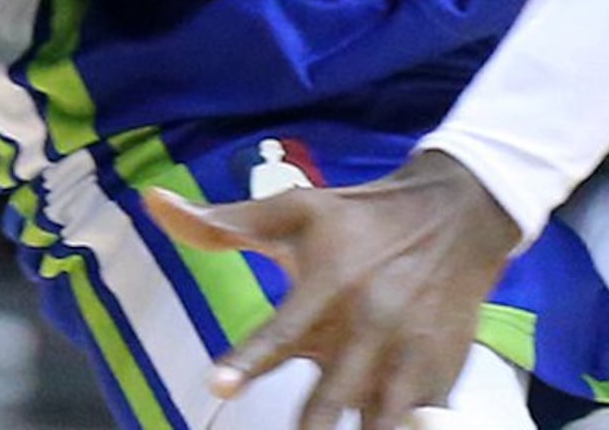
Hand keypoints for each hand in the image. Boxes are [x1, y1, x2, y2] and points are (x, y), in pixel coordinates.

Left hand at [139, 151, 520, 428]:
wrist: (455, 217)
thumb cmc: (359, 219)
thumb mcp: (293, 211)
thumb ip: (221, 223)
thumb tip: (153, 202)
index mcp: (327, 286)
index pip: (281, 333)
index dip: (249, 362)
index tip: (218, 386)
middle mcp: (367, 326)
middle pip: (329, 403)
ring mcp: (407, 358)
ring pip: (380, 424)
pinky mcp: (440, 377)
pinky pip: (423, 425)